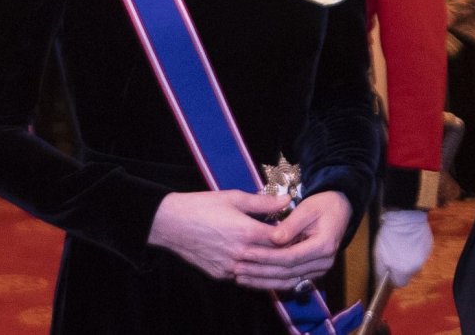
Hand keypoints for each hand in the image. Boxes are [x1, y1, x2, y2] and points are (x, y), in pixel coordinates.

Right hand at [147, 190, 292, 282]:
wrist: (170, 223)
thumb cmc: (202, 206)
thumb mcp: (234, 197)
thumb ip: (263, 202)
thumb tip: (287, 200)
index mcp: (246, 232)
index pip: (281, 239)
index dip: (294, 236)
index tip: (304, 232)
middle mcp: (240, 254)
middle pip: (274, 259)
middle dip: (289, 255)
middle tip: (302, 249)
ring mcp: (229, 267)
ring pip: (261, 274)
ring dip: (275, 270)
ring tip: (289, 263)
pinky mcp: (220, 275)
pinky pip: (244, 278)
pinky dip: (257, 274)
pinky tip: (265, 268)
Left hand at [232, 191, 352, 291]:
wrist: (340, 210)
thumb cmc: (322, 205)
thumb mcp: (307, 208)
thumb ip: (291, 225)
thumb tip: (274, 239)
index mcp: (324, 246)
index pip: (290, 257)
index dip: (267, 256)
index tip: (246, 252)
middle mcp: (324, 263)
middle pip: (287, 272)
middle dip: (260, 271)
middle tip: (237, 268)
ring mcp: (319, 271)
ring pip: (287, 281)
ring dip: (262, 281)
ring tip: (240, 277)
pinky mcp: (312, 274)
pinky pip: (290, 282)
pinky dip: (271, 282)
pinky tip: (253, 280)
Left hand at [373, 209, 432, 286]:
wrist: (405, 215)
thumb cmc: (390, 234)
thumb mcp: (378, 253)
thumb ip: (380, 270)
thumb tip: (382, 279)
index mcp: (404, 270)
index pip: (400, 284)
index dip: (394, 278)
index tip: (390, 271)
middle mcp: (417, 266)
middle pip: (408, 274)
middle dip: (401, 268)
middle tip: (394, 256)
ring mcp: (425, 256)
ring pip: (415, 264)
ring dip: (409, 259)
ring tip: (402, 246)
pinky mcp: (429, 246)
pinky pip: (420, 254)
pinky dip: (415, 250)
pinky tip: (409, 240)